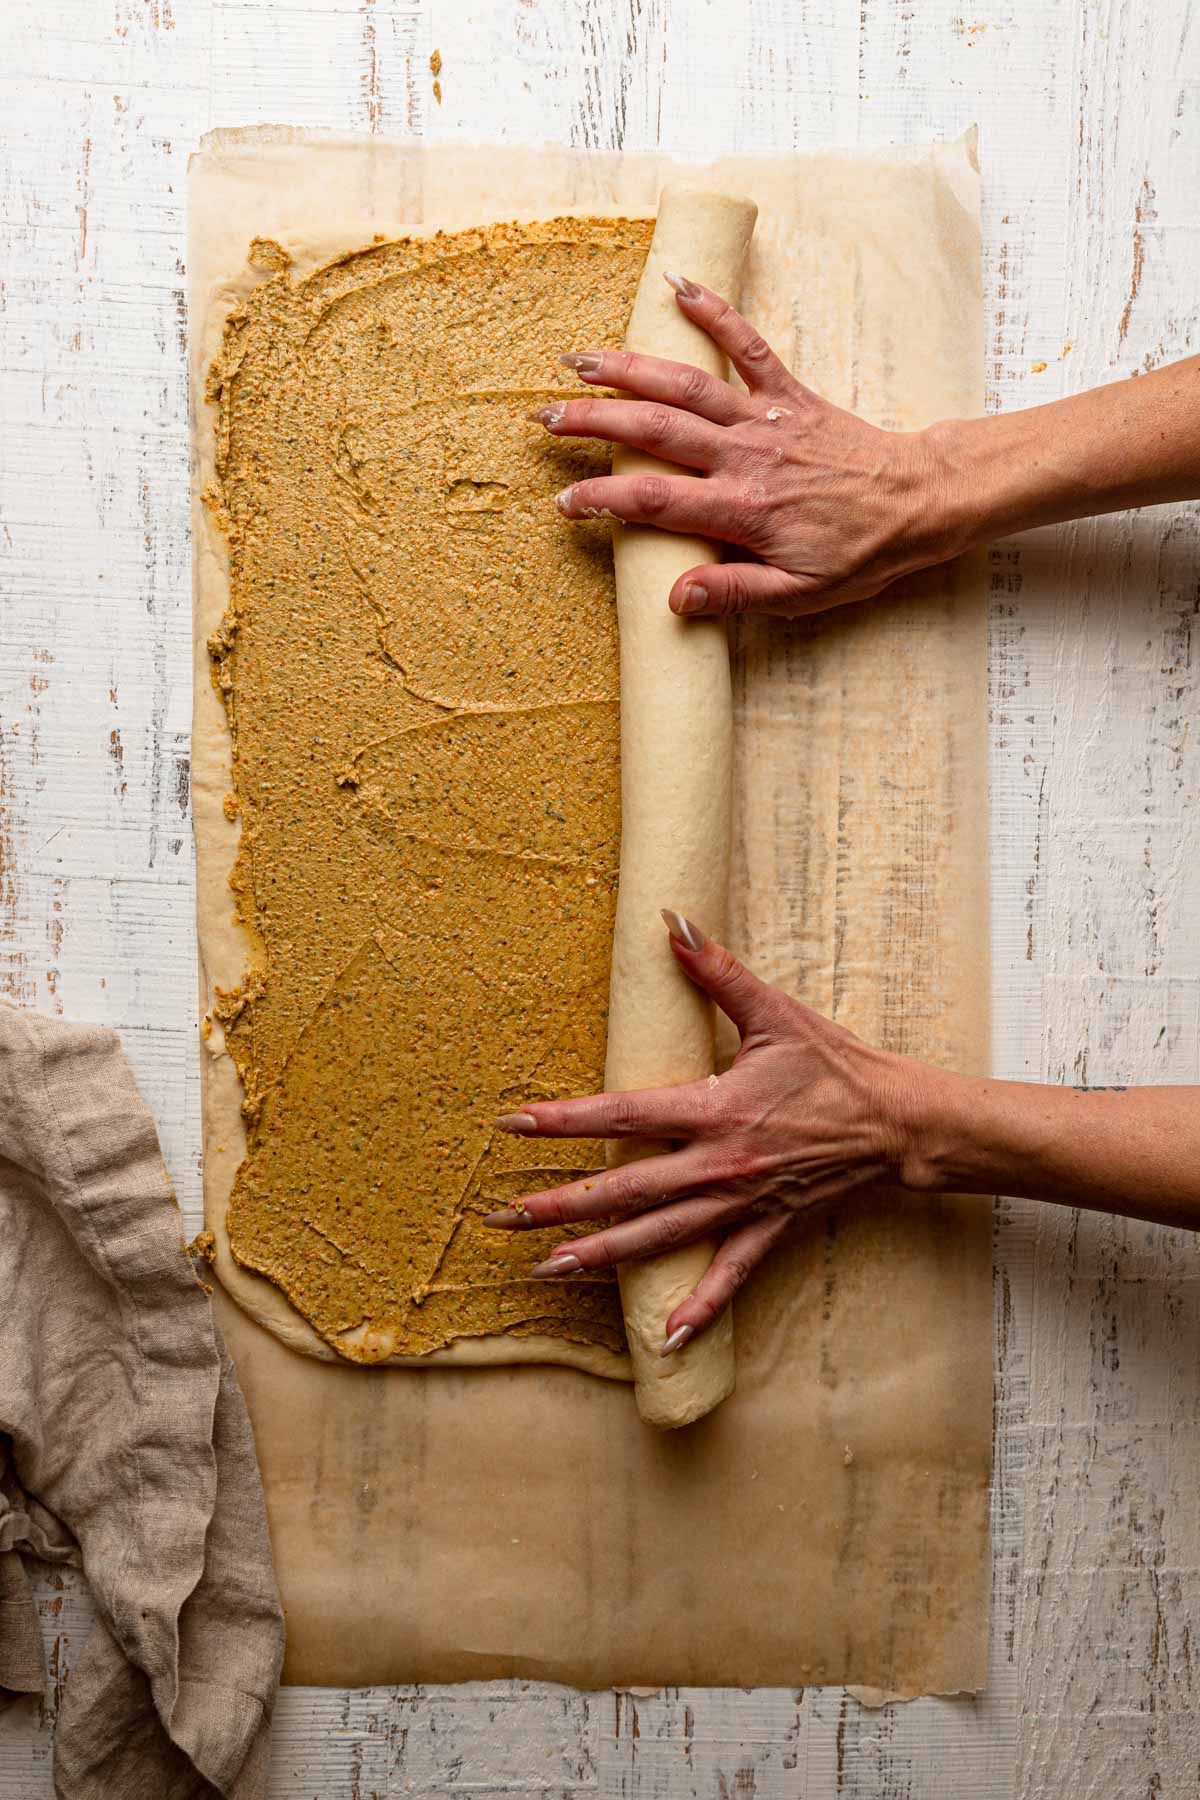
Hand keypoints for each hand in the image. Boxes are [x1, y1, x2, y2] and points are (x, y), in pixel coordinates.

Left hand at [484, 911, 932, 1350]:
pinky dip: (697, 1310)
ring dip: (601, 1257)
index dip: (565, 1121)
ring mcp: (741, 1204)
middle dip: (561, 1205)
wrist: (897, 1122)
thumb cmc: (835, 1065)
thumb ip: (718, 970)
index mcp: (715, 1109)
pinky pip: (728, 1277)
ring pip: (659, 1237)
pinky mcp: (768, 1229)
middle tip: (503, 1218)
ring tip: (547, 1270)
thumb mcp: (775, 1013)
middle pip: (625, 1190)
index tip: (513, 1124)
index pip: (623, 1115)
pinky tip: (662, 1338)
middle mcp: (719, 1164)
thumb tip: (672, 920)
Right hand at [531, 272, 965, 619]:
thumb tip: (676, 599)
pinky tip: (677, 285)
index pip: (655, 503)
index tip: (565, 503)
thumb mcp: (800, 595)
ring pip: (686, 386)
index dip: (603, 502)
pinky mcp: (788, 394)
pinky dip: (715, 312)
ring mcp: (765, 420)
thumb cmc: (860, 553)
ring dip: (630, 369)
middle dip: (595, 422)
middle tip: (544, 418)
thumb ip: (736, 593)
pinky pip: (747, 346)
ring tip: (580, 360)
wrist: (919, 502)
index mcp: (743, 510)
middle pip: (654, 433)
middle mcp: (746, 457)